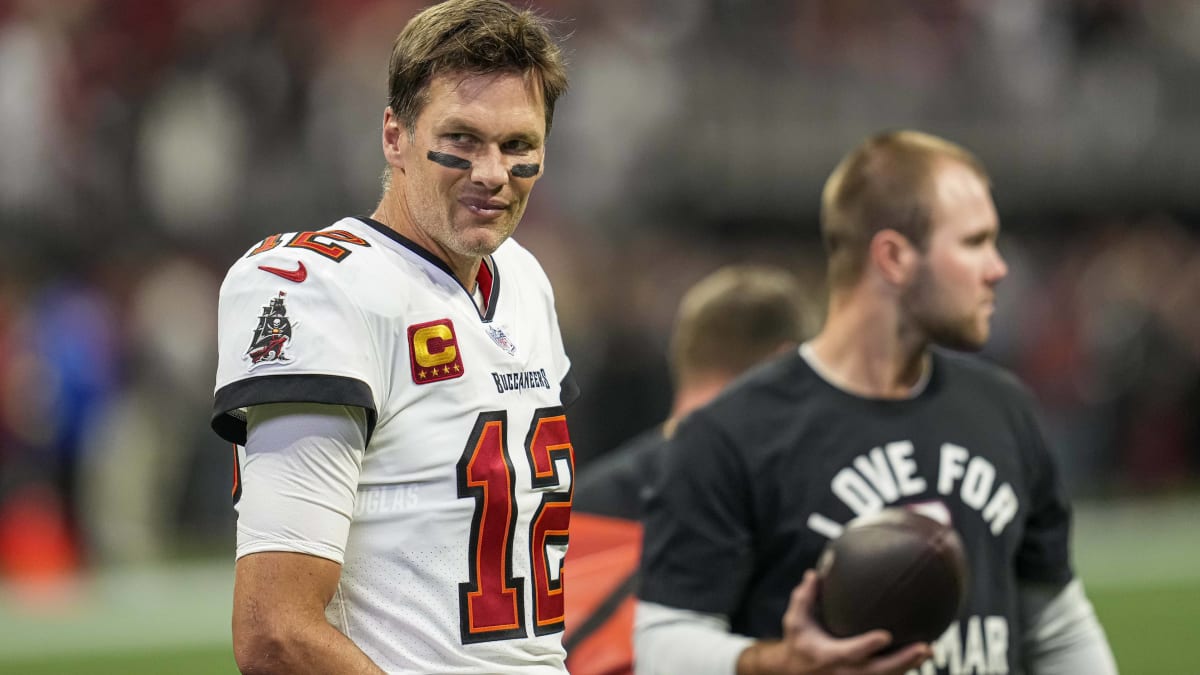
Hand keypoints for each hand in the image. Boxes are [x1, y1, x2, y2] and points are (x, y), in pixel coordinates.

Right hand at [737, 570, 931, 674]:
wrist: (796, 672)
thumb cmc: (799, 641)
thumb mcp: (794, 621)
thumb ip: (804, 598)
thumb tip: (813, 573)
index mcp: (829, 656)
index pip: (851, 652)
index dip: (867, 646)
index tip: (885, 635)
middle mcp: (845, 672)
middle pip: (879, 671)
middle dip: (902, 660)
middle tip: (923, 647)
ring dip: (908, 665)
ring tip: (927, 650)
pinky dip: (904, 668)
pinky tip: (920, 656)